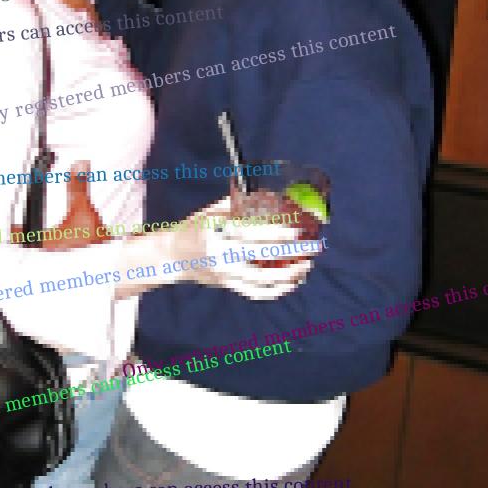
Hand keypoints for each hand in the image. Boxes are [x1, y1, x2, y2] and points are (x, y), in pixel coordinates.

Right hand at [169, 194, 313, 299]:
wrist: (174, 256)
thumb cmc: (196, 228)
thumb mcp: (212, 212)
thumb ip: (238, 204)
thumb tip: (271, 194)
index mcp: (215, 233)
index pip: (249, 235)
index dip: (274, 235)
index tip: (295, 232)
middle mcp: (219, 256)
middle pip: (262, 257)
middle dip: (291, 253)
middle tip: (313, 247)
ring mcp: (224, 274)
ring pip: (262, 280)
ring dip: (289, 275)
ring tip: (306, 266)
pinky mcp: (228, 286)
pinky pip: (256, 293)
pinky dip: (276, 290)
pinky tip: (292, 282)